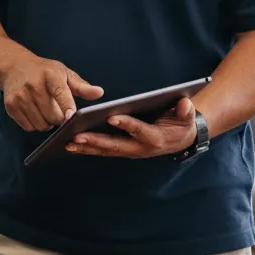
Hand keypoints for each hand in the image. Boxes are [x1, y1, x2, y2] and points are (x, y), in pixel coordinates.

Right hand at [1, 54, 102, 131]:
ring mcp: (20, 96)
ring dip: (47, 123)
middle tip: (60, 112)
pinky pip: (29, 127)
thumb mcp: (63, 73)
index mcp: (50, 74)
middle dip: (59, 119)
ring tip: (47, 111)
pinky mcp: (11, 106)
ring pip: (41, 124)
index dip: (67, 106)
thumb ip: (82, 86)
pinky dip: (35, 124)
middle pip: (52, 115)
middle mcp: (33, 84)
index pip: (60, 93)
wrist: (13, 67)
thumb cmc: (44, 71)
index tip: (71, 116)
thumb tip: (100, 93)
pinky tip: (35, 113)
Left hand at [66, 97, 198, 158]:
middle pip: (116, 145)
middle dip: (96, 141)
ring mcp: (131, 150)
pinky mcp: (123, 149)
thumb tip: (184, 103)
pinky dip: (88, 149)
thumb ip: (185, 111)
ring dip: (87, 148)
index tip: (111, 117)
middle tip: (77, 136)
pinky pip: (104, 150)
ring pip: (106, 150)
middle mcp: (140, 148)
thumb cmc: (182, 123)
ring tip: (67, 143)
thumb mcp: (187, 116)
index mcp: (156, 138)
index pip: (139, 130)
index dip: (127, 124)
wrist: (181, 138)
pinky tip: (71, 144)